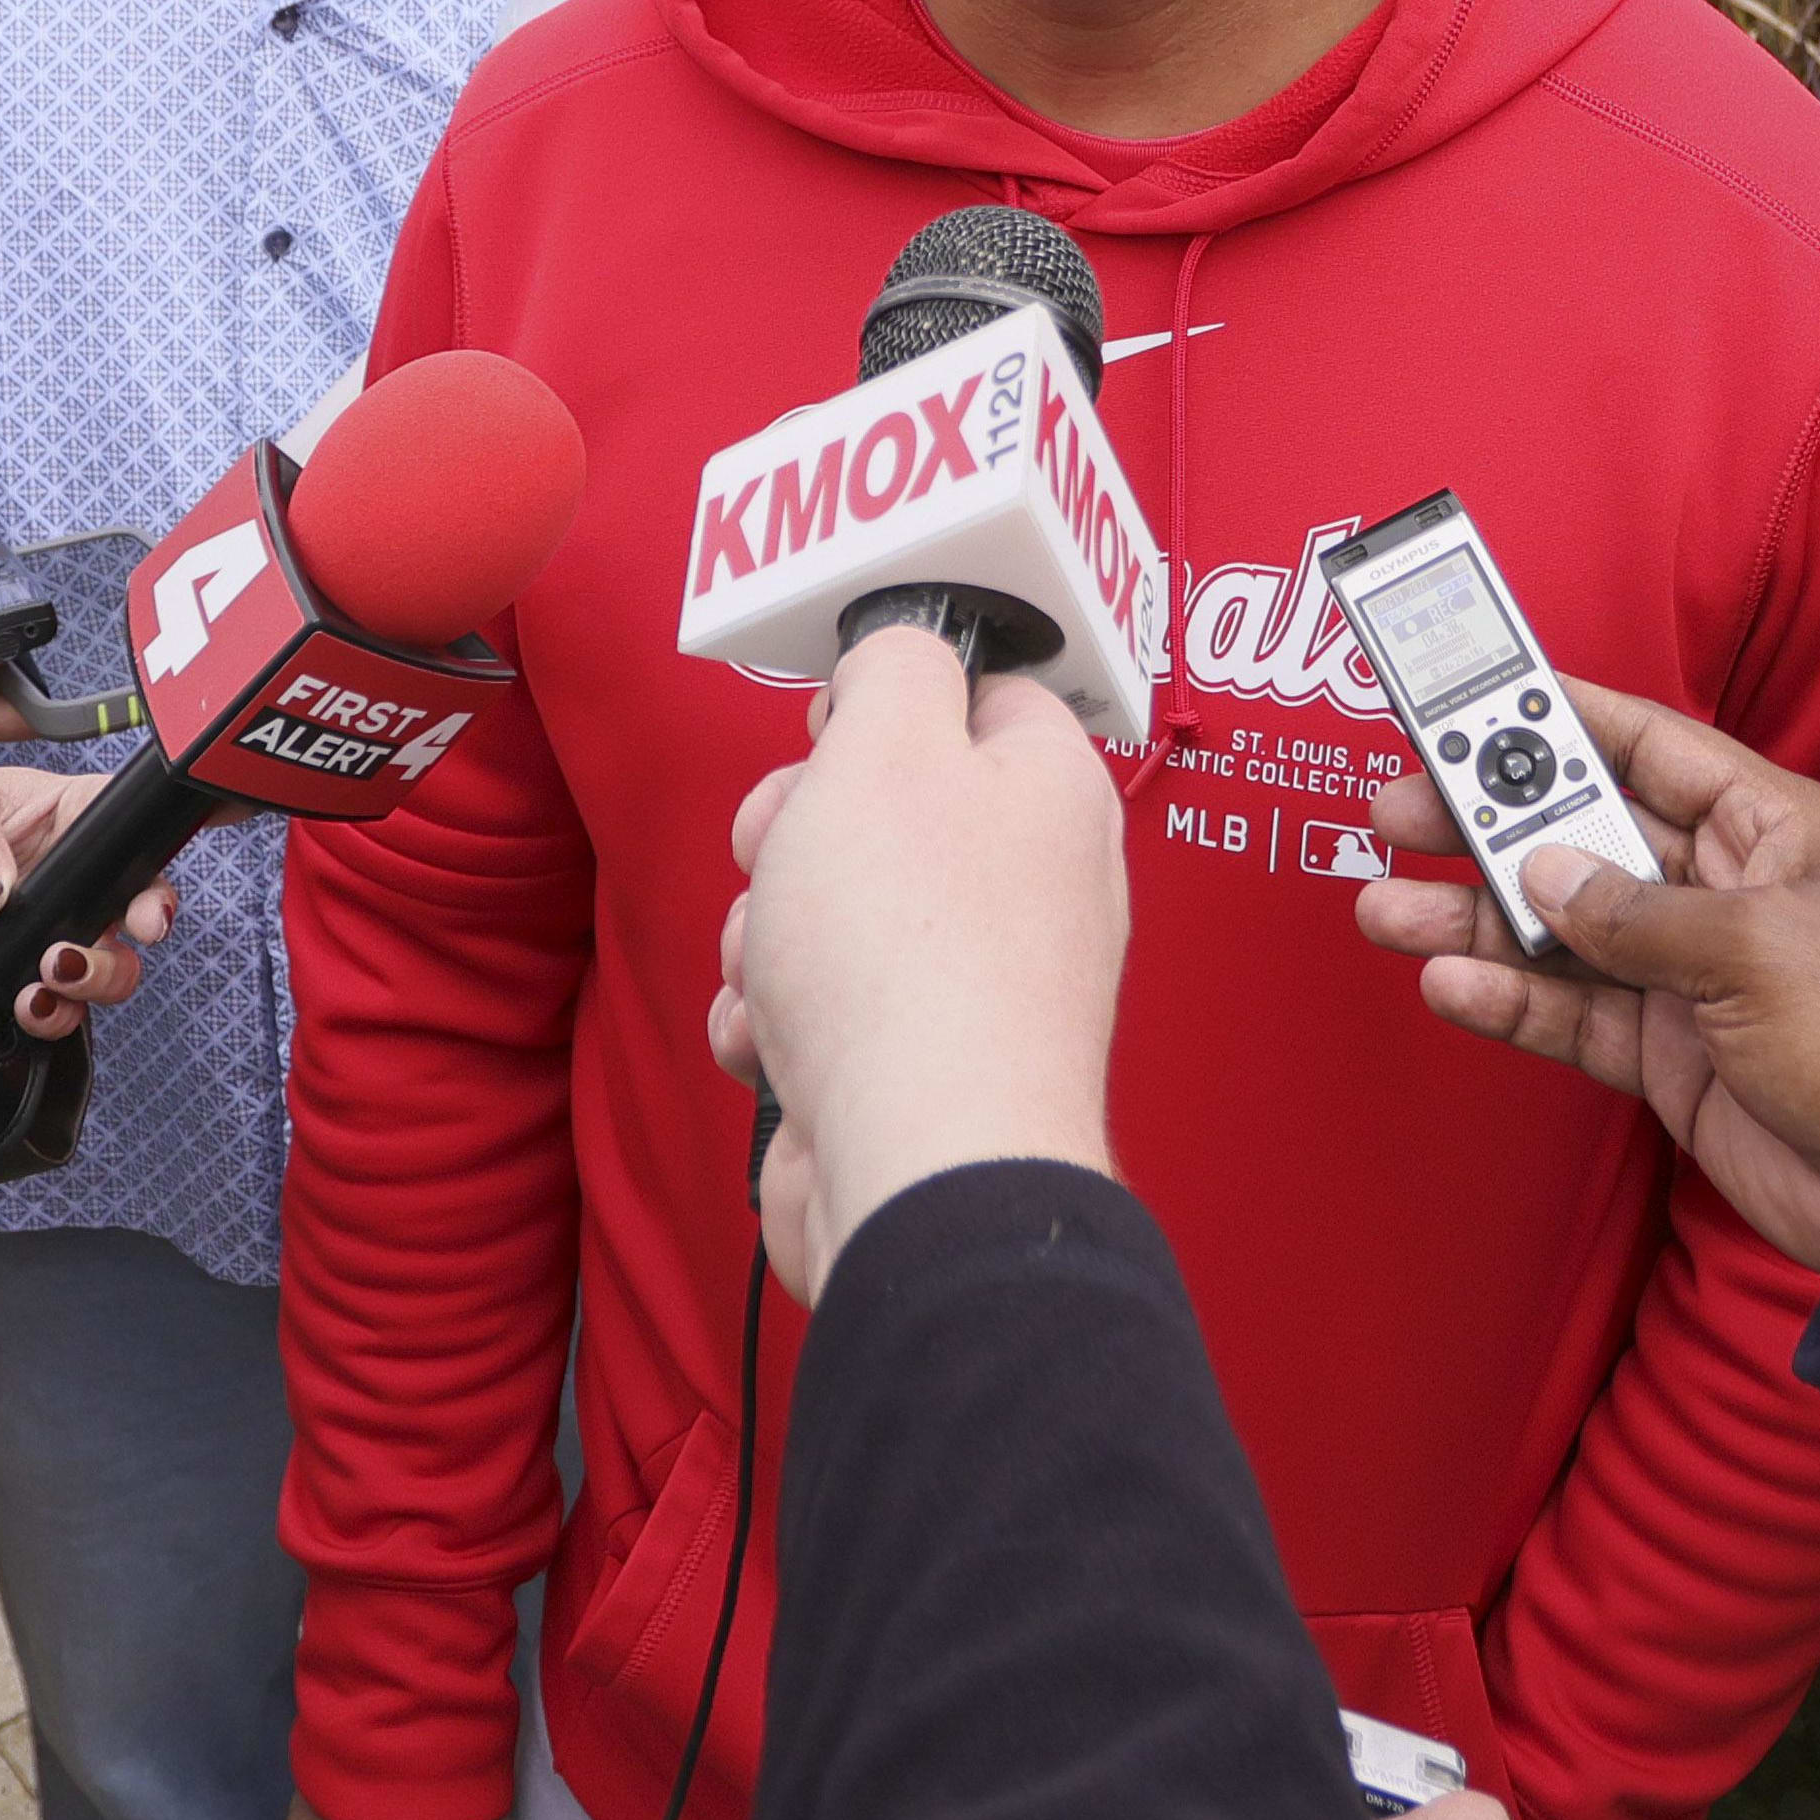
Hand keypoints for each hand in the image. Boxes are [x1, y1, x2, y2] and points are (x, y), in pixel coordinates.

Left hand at [0, 764, 156, 1038]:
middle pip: (129, 918)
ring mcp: (39, 937)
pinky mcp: (7, 984)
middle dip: (123, 946)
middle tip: (74, 954)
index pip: (129, 836)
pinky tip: (23, 1009)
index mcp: (62, 819)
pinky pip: (50, 1011)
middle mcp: (63, 882)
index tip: (147, 911)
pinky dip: (48, 1020)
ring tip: (47, 984)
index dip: (151, 872)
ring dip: (92, 986)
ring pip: (103, 971)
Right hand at [701, 629, 1125, 1297]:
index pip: (983, 695)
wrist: (915, 1166)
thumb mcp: (884, 746)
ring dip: (767, 938)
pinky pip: (821, 1016)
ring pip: (832, 919)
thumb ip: (893, 665)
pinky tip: (776, 1046)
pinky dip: (776, 1027)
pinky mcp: (919, 1074)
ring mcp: (979, 990)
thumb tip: (898, 652)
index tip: (832, 725)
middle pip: (887, 812)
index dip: (889, 699)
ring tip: (777, 974)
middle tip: (781, 852)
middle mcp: (1034, 890)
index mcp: (1052, 791)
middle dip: (797, 833)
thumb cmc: (908, 961)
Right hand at [1348, 680, 1819, 1285]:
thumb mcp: (1758, 950)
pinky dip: (1512, 1001)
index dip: (1564, 716)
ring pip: (1562, 933)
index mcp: (1769, 827)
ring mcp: (1692, 977)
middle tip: (1397, 811)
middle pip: (1585, 836)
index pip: (1649, 746)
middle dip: (1490, 823)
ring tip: (1386, 911)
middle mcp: (1724, 891)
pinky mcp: (1671, 1057)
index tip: (1475, 692)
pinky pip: (1573, 1015)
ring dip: (1477, 922)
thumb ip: (1638, 913)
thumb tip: (1543, 873)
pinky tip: (1450, 984)